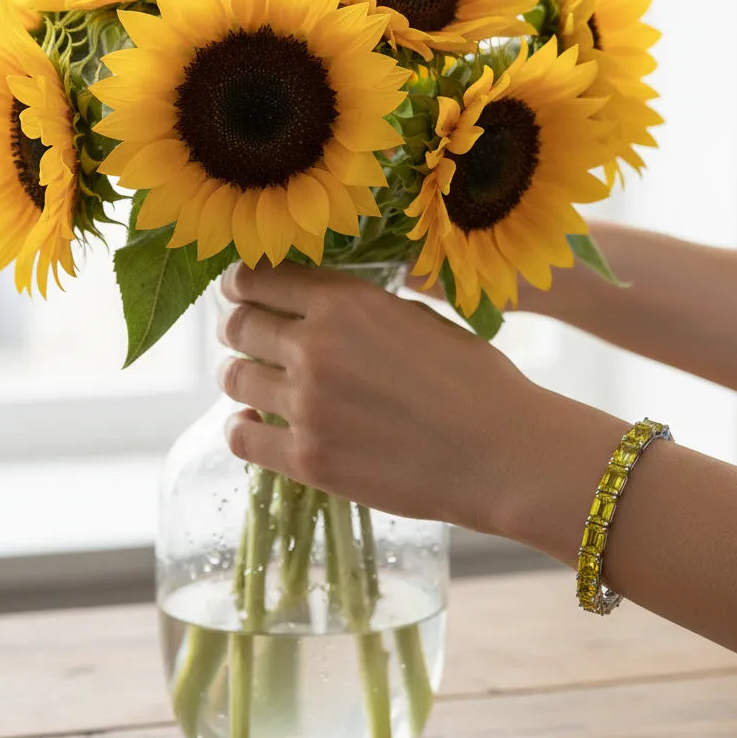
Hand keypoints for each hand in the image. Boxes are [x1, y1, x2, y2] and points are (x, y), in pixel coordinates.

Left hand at [217, 261, 629, 557]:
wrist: (502, 452)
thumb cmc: (476, 382)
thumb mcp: (419, 320)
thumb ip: (360, 312)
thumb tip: (319, 312)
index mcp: (345, 302)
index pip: (258, 278)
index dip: (244, 284)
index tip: (244, 293)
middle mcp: (315, 346)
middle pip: (237, 325)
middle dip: (241, 329)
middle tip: (253, 340)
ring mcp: (306, 405)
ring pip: (234, 377)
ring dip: (244, 376)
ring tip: (261, 384)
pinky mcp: (307, 459)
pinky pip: (240, 436)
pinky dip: (242, 427)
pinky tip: (254, 424)